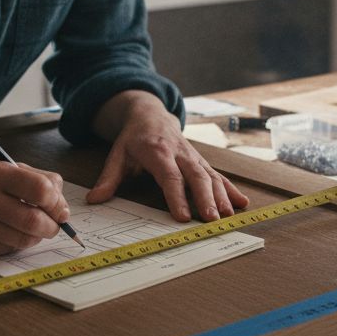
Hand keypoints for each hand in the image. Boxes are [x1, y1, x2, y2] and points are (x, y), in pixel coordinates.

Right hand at [0, 151, 70, 257]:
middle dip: (52, 226)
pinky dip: (16, 244)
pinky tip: (11, 233)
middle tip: (55, 225)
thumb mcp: (2, 168)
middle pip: (33, 220)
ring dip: (36, 237)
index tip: (60, 208)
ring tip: (34, 229)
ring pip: (22, 240)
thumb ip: (37, 178)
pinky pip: (6, 250)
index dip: (57, 202)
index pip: (40, 190)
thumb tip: (61, 202)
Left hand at [88, 91, 250, 221]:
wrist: (150, 114)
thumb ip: (108, 178)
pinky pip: (218, 175)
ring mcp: (193, 156)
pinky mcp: (201, 161)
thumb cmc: (133, 138)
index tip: (182, 216)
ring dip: (222, 197)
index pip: (169, 176)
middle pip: (196, 176)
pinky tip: (242, 203)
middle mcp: (180, 153)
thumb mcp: (117, 154)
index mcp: (158, 151)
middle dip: (206, 198)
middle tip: (212, 220)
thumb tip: (94, 200)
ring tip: (229, 216)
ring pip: (211, 176)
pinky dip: (231, 189)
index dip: (176, 196)